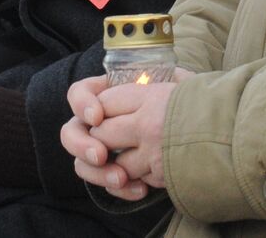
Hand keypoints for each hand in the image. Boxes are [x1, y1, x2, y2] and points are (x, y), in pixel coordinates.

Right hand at [61, 71, 190, 201]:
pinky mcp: (114, 171)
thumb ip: (161, 75)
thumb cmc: (182, 99)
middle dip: (82, 145)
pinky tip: (140, 190)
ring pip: (81, 162)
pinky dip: (120, 189)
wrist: (194, 130)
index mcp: (108, 93)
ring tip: (121, 178)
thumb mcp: (174, 81)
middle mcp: (98, 122)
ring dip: (98, 173)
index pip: (79, 93)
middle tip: (101, 156)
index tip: (97, 117)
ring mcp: (102, 148)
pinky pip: (105, 184)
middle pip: (71, 131)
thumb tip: (154, 77)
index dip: (82, 104)